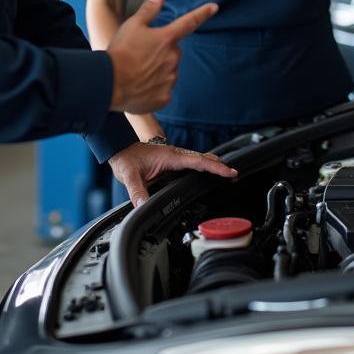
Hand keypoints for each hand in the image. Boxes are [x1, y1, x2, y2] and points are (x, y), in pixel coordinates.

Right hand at [107, 0, 217, 113]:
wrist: (109, 84)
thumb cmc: (120, 52)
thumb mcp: (132, 25)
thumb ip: (149, 9)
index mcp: (166, 38)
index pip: (188, 22)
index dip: (203, 13)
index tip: (214, 7)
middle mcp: (173, 58)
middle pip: (173, 51)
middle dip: (161, 51)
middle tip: (140, 55)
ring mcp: (170, 79)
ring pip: (169, 71)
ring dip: (158, 70)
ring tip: (137, 72)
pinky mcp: (165, 97)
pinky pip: (163, 89)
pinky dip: (154, 87)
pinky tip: (140, 86)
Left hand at [108, 141, 236, 206]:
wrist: (118, 148)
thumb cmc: (125, 158)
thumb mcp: (129, 175)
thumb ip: (137, 190)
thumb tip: (143, 205)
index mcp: (170, 157)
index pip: (198, 161)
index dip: (214, 167)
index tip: (229, 172)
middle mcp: (174, 155)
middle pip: (202, 159)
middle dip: (218, 166)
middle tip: (234, 174)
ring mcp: (173, 158)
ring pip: (197, 160)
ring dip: (211, 165)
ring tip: (226, 173)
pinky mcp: (170, 162)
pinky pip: (190, 164)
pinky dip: (201, 166)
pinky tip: (205, 172)